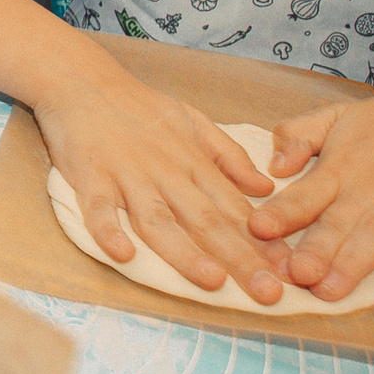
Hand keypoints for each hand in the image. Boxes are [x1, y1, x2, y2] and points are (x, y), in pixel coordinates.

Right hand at [39, 47, 291, 303]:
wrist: (82, 80)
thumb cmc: (139, 105)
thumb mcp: (193, 120)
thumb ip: (228, 156)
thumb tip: (265, 188)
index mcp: (193, 162)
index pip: (235, 208)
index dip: (264, 242)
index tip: (290, 271)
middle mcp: (166, 172)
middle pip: (206, 220)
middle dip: (240, 258)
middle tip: (268, 294)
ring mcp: (127, 176)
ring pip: (159, 220)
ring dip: (185, 251)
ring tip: (213, 280)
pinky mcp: (90, 177)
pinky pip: (98, 208)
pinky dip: (109, 230)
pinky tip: (124, 255)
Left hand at [251, 84, 373, 297]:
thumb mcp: (338, 116)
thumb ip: (299, 135)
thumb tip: (273, 166)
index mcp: (341, 168)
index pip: (306, 194)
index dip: (283, 213)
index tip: (257, 229)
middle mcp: (372, 187)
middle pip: (340, 222)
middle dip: (316, 250)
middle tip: (294, 274)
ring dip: (354, 262)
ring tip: (330, 289)